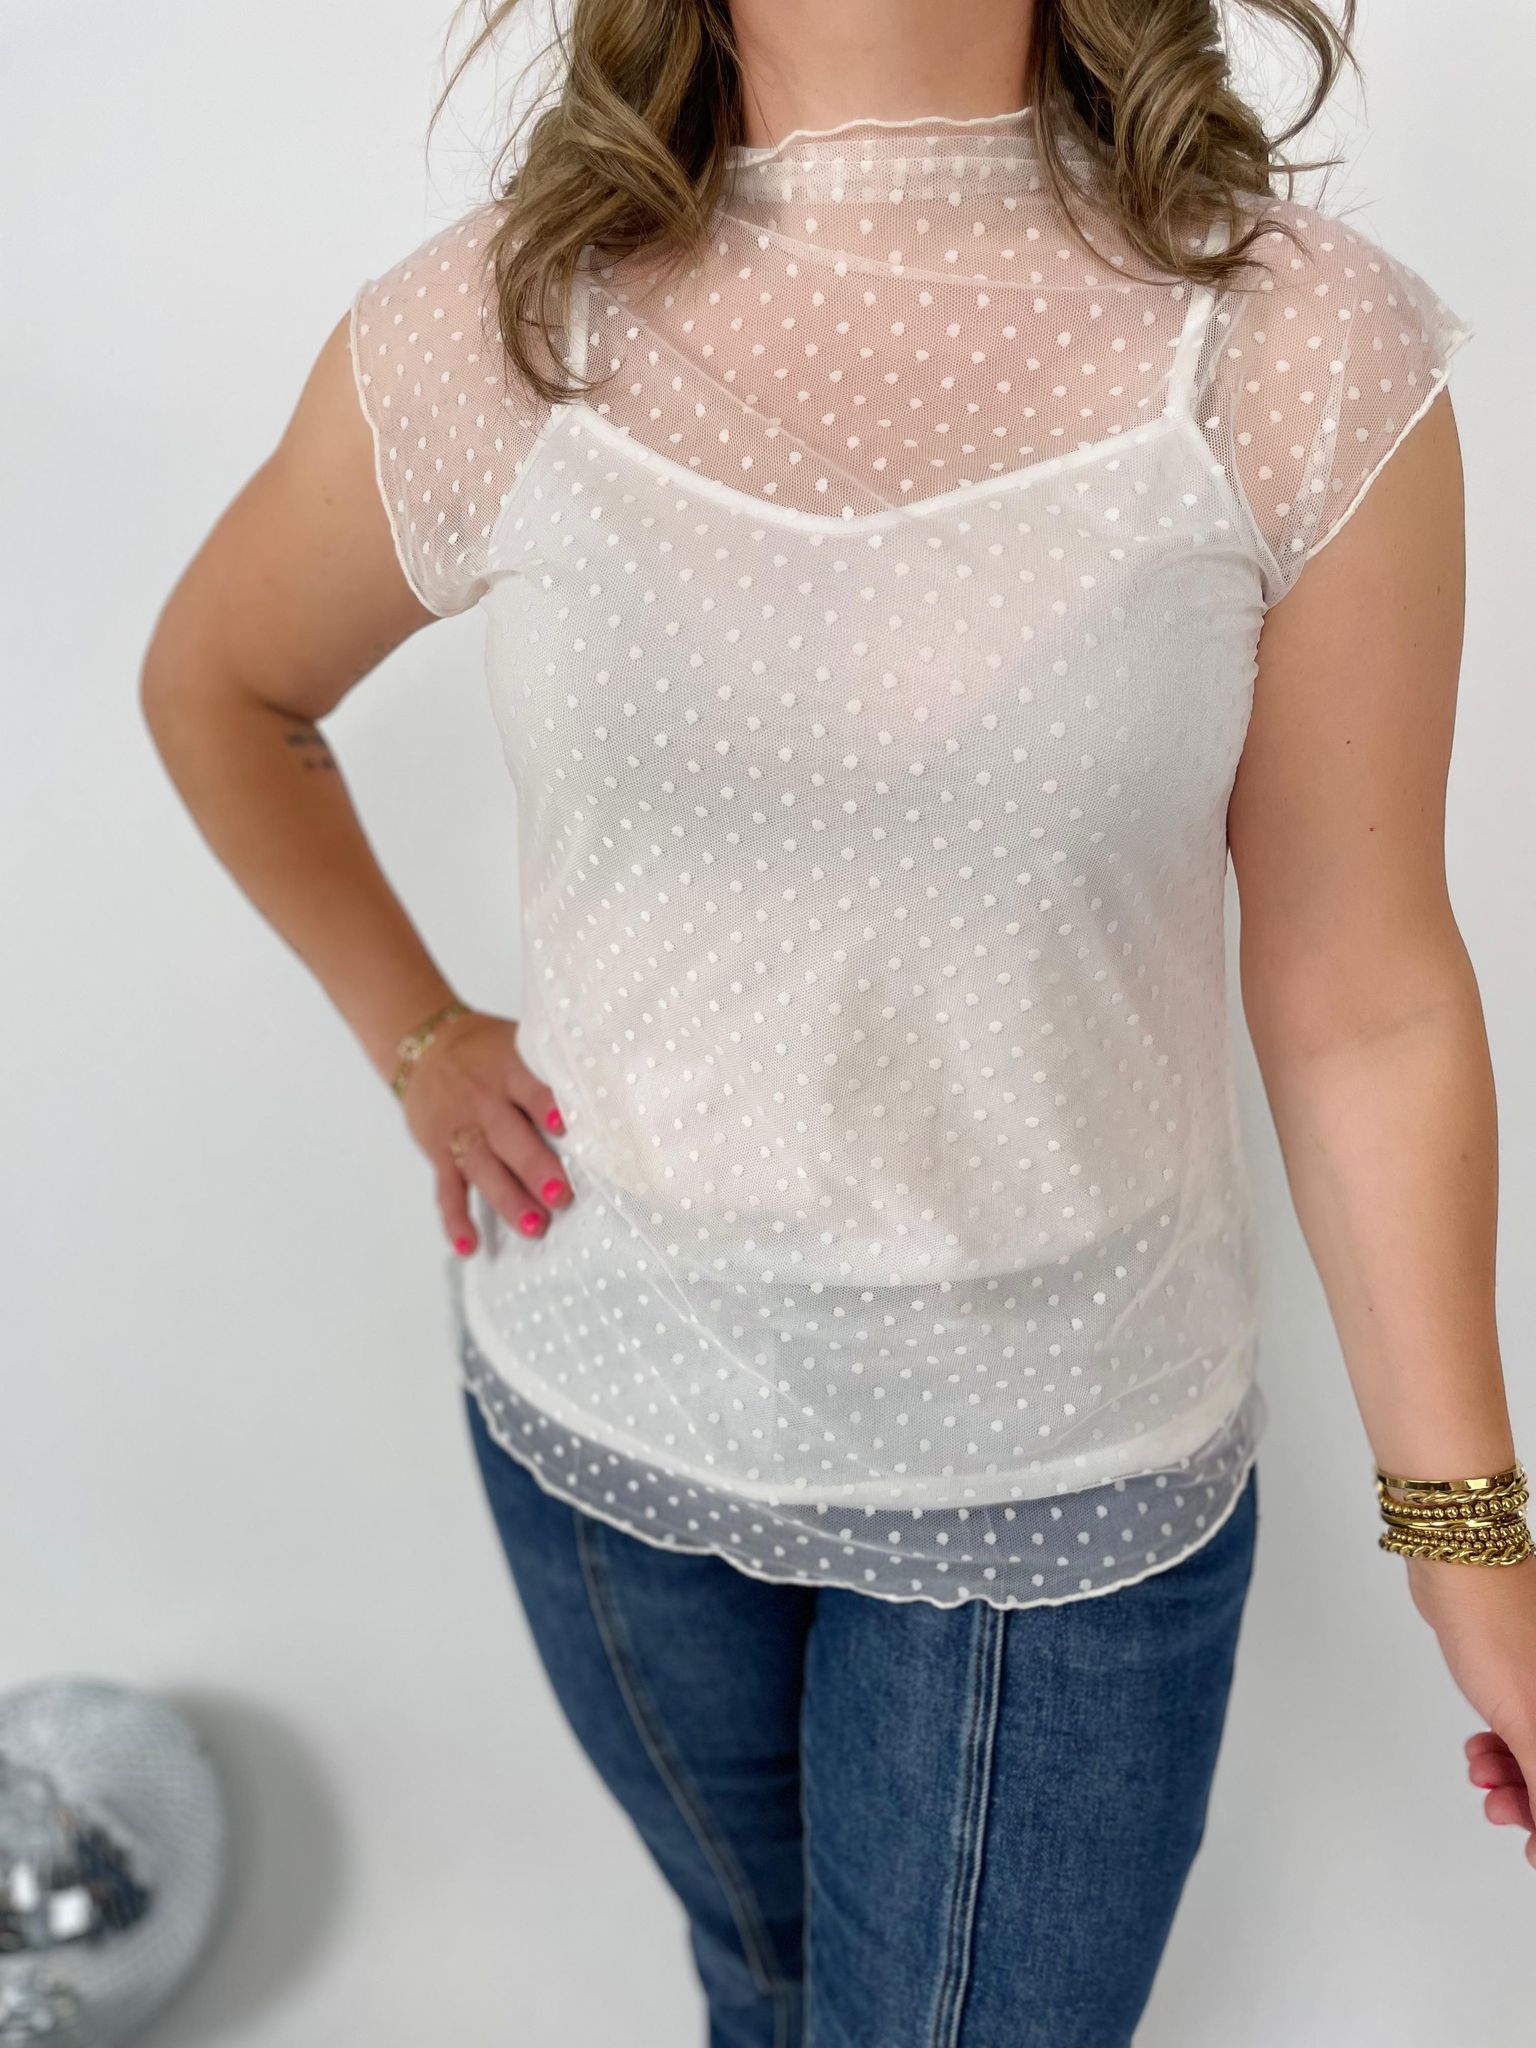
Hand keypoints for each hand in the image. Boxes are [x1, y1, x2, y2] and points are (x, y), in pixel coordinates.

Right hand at [396, 1009, 571, 1255]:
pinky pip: (446, 1190)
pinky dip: (456, 1220)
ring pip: (483, 1169)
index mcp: (508, 1071)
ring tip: (536, 1227)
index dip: (546, 1107)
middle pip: (509, 1137)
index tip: (566, 1128)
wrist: (423, 1044)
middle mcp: (483, 1102)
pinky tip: (471, 1247)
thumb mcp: (518, 1045)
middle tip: (561, 1197)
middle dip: (535, 1168)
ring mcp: (460, 1130)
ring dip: (508, 1199)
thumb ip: (550, 1070)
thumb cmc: (486, 1051)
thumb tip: (611, 1092)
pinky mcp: (439, 1153)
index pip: (529, 1090)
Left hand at [1406, 1550, 1535, 1867]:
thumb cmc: (1499, 1628)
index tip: (1533, 1850)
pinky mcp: (1529, 1673)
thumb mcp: (1531, 1726)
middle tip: (1503, 1811)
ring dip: (1517, 1777)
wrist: (1459, 1561)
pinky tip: (1481, 1753)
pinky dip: (1506, 1748)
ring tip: (1483, 1778)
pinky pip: (1528, 1728)